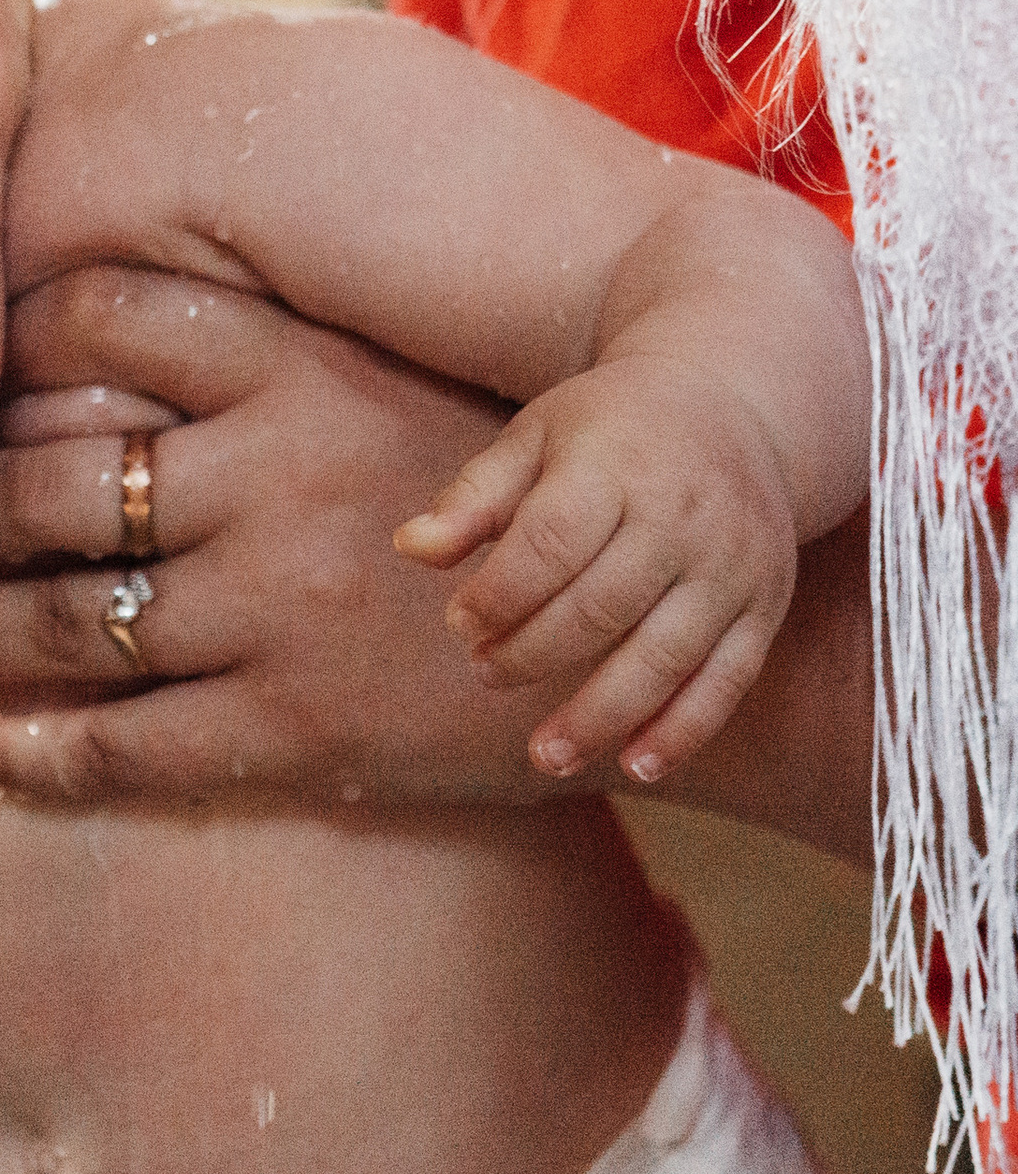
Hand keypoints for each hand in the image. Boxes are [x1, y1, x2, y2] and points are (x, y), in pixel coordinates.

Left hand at [0, 269, 561, 808]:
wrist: (634, 624)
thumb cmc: (488, 480)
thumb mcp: (384, 368)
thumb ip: (251, 334)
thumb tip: (77, 304)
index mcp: (301, 364)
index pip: (99, 317)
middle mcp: (276, 476)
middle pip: (37, 484)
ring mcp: (281, 611)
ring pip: (49, 625)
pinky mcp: (296, 732)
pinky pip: (115, 747)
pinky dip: (7, 752)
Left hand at [397, 356, 798, 784]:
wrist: (733, 408)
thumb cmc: (608, 428)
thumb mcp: (535, 438)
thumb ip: (473, 497)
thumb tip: (409, 548)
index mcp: (617, 464)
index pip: (552, 543)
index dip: (500, 593)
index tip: (459, 624)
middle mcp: (683, 517)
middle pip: (603, 606)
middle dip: (535, 652)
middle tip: (485, 673)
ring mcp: (733, 566)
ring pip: (665, 656)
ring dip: (601, 715)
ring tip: (544, 755)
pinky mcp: (764, 606)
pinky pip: (728, 680)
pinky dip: (683, 729)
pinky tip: (636, 765)